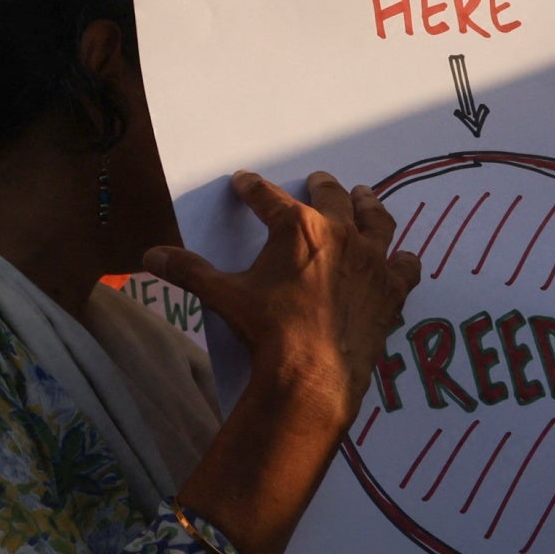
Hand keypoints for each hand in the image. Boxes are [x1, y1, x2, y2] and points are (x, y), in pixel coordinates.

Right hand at [145, 169, 419, 421]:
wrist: (313, 374)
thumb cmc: (268, 330)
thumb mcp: (224, 296)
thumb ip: (189, 271)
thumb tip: (150, 255)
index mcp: (297, 228)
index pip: (268, 198)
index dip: (252, 188)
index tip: (245, 181)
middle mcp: (340, 233)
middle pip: (331, 198)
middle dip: (321, 186)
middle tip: (317, 179)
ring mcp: (372, 260)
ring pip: (376, 221)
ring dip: (368, 205)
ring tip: (364, 196)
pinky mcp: (391, 290)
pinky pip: (404, 266)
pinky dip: (402, 260)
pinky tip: (401, 258)